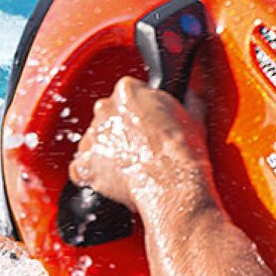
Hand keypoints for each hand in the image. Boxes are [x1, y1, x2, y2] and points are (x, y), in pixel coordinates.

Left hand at [70, 76, 208, 209]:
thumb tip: (189, 96)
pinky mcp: (85, 165)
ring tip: (131, 165)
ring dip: (108, 151)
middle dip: (122, 129)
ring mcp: (92, 137)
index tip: (148, 122)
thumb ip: (186, 100)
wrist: (173, 184)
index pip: (126, 92)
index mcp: (128, 91)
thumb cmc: (183, 153)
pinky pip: (80, 168)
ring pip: (94, 141)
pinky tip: (110, 178)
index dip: (139, 109)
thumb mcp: (194, 116)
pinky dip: (91, 174)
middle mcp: (105, 109)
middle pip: (108, 115)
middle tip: (142, 145)